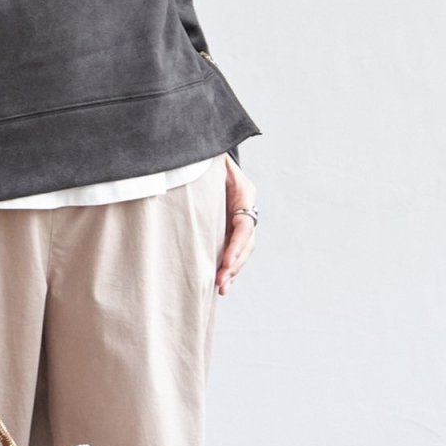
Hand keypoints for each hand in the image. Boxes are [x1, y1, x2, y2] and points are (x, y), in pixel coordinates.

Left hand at [216, 153, 257, 295]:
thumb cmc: (207, 157)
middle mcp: (245, 208)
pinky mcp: (229, 229)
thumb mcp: (211, 157)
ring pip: (242, 251)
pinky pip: (232, 251)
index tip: (227, 261)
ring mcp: (240, 220)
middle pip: (246, 243)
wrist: (209, 158)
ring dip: (232, 271)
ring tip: (221, 288)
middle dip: (235, 264)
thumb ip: (209, 162)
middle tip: (221, 281)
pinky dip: (228, 268)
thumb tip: (199, 161)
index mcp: (244, 193)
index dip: (237, 244)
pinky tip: (220, 285)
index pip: (244, 224)